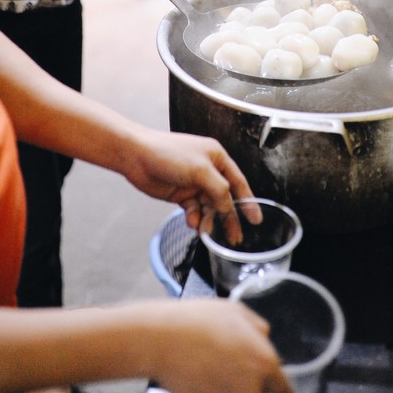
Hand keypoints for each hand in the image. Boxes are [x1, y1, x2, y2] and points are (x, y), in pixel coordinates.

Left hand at [122, 127, 254, 240]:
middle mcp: (208, 170)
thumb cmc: (169, 154)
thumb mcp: (200, 170)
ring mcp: (194, 183)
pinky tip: (191, 223)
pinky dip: (194, 218)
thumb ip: (219, 190)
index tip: (256, 220)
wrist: (136, 157)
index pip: (238, 182)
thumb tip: (227, 208)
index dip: (248, 201)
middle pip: (224, 198)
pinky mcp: (180, 194)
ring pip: (208, 207)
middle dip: (229, 217)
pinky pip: (193, 210)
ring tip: (206, 232)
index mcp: (217, 158)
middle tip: (236, 238)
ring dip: (208, 220)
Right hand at [153, 298, 292, 392]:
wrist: (162, 339)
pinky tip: (201, 380)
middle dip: (249, 386)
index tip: (272, 386)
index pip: (285, 391)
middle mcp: (252, 389)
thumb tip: (264, 338)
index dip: (278, 387)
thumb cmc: (199, 320)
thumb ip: (259, 328)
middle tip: (229, 366)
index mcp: (265, 362)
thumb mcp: (236, 310)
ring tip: (213, 372)